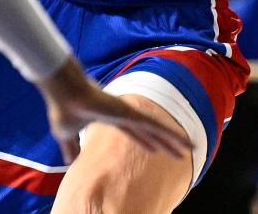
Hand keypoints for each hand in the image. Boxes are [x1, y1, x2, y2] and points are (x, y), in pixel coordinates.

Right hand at [36, 58, 192, 162]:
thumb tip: (70, 163)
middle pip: (150, 132)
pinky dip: (171, 134)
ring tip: (192, 147)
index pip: (133, 133)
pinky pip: (156, 125)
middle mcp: (124, 115)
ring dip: (175, 139)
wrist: (65, 93)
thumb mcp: (66, 134)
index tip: (157, 150)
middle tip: (181, 152)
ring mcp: (129, 113)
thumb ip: (70, 147)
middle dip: (165, 143)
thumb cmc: (65, 109)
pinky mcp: (130, 113)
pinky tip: (183, 141)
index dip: (146, 142)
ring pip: (158, 129)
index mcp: (111, 119)